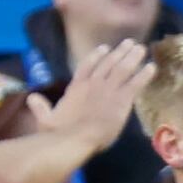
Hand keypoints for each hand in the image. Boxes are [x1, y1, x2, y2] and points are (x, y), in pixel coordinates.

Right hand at [45, 36, 150, 152]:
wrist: (76, 139)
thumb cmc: (60, 133)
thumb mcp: (45, 119)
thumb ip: (39, 107)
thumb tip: (30, 97)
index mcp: (76, 87)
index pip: (87, 66)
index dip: (96, 56)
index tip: (105, 47)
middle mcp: (93, 84)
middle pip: (109, 63)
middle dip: (120, 52)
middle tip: (130, 43)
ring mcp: (108, 90)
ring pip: (123, 69)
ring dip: (133, 57)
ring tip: (141, 49)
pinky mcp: (122, 99)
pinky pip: (136, 83)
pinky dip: (144, 74)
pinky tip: (152, 67)